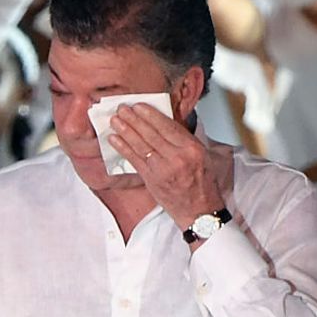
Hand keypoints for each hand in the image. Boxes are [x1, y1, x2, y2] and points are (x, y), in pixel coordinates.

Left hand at [108, 103, 224, 229]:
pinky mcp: (152, 179)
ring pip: (141, 145)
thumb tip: (162, 123)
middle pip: (152, 134)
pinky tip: (114, 139)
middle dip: (134, 119)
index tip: (139, 106)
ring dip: (125, 131)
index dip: (151, 115)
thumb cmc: (201, 182)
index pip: (168, 126)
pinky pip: (134, 160)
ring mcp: (163, 169)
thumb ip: (183, 140)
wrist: (199, 210)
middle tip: (122, 108)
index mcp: (192, 148)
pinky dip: (123, 148)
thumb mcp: (202, 155)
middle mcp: (178, 157)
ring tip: (115, 120)